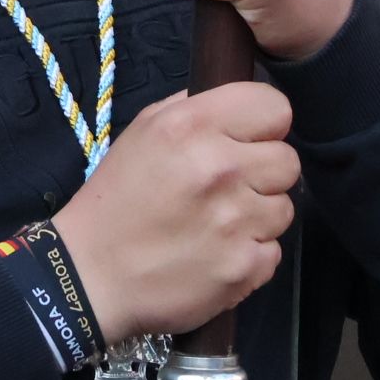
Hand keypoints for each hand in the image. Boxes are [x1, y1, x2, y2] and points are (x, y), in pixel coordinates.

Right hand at [49, 84, 298, 342]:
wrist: (91, 275)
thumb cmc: (117, 198)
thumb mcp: (143, 131)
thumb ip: (193, 108)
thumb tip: (237, 105)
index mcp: (192, 126)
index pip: (275, 107)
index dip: (264, 124)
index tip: (247, 140)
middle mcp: (220, 168)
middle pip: (288, 160)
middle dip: (262, 173)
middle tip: (227, 188)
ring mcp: (235, 222)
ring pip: (284, 209)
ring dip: (258, 216)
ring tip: (218, 224)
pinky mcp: (244, 267)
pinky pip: (274, 252)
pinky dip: (250, 255)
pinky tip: (217, 254)